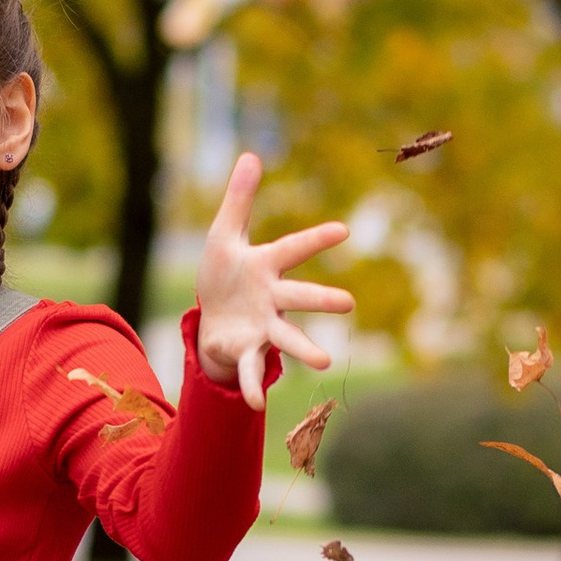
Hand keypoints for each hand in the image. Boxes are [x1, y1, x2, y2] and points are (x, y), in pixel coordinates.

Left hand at [193, 157, 350, 409]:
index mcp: (267, 266)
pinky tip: (254, 405)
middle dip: (321, 300)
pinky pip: (251, 370)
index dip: (317, 239)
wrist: (211, 318)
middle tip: (349, 304)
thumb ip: (239, 199)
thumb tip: (250, 155)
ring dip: (304, 349)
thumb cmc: (224, 274)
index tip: (344, 231)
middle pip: (299, 297)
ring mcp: (262, 328)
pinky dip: (251, 387)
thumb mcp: (224, 233)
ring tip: (324, 363)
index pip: (294, 249)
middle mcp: (272, 299)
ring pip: (286, 338)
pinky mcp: (246, 351)